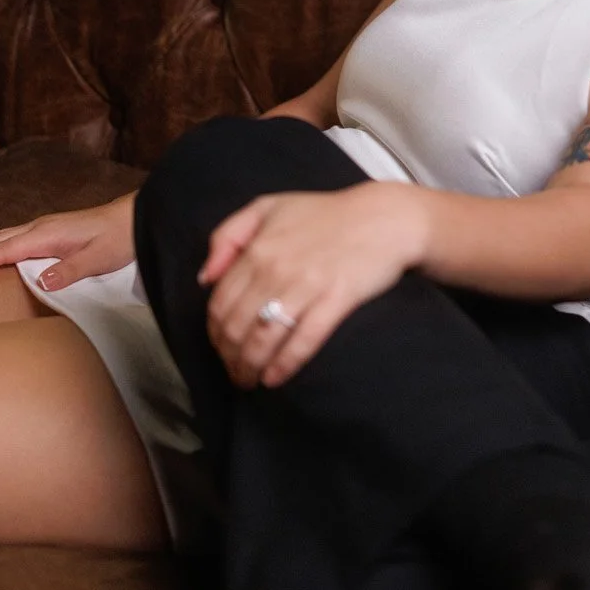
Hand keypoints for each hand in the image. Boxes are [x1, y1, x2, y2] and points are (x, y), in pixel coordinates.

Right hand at [0, 193, 136, 290]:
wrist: (136, 217)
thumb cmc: (120, 237)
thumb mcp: (99, 258)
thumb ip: (71, 270)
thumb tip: (42, 282)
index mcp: (46, 234)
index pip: (2, 251)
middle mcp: (39, 228)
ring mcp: (42, 229)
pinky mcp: (47, 233)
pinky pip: (9, 241)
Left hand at [200, 183, 431, 388]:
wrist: (384, 218)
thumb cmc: (325, 213)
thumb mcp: (268, 207)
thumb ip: (228, 235)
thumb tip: (205, 278)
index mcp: (257, 248)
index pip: (220, 303)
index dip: (214, 334)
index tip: (220, 348)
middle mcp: (276, 269)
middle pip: (236, 326)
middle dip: (229, 357)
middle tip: (234, 372)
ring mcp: (306, 286)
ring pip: (263, 339)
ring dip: (250, 367)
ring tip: (250, 381)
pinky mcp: (335, 300)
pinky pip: (302, 341)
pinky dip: (284, 365)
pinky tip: (275, 379)